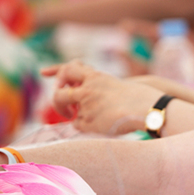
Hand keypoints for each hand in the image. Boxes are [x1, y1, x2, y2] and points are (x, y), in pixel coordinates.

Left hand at [42, 61, 159, 134]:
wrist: (149, 109)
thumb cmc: (139, 98)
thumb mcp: (115, 83)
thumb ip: (97, 85)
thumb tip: (81, 93)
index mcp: (95, 76)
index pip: (68, 68)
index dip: (55, 70)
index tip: (43, 72)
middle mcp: (88, 89)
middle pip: (59, 94)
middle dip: (58, 100)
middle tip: (66, 108)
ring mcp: (88, 106)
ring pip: (69, 112)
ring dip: (74, 116)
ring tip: (89, 118)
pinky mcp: (90, 122)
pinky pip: (78, 125)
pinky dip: (85, 126)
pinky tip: (99, 125)